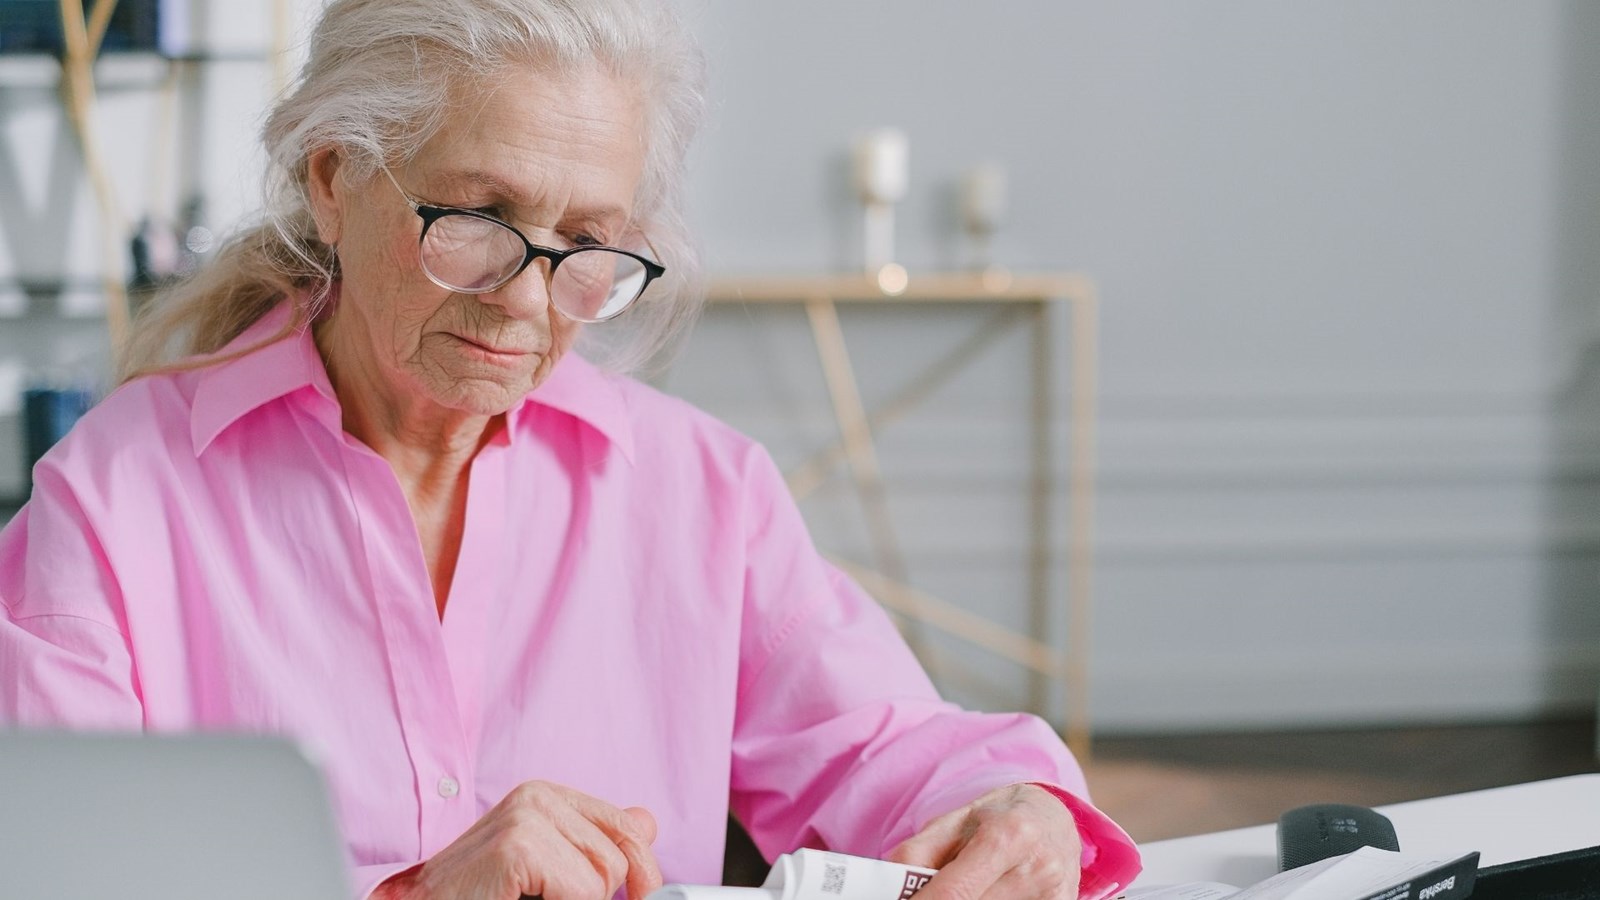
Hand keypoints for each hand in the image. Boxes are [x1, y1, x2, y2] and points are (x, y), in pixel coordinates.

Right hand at [375, 781, 662, 899]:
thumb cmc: (477, 894)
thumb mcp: (547, 866)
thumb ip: (592, 843)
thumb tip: (647, 822)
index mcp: (545, 797)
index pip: (625, 826)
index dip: (639, 868)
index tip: (643, 894)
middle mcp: (536, 797)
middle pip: (618, 856)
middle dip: (595, 894)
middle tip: (543, 896)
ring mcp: (526, 816)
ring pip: (604, 878)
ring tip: (523, 897)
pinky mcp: (518, 846)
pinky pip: (583, 892)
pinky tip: (516, 899)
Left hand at [886, 783, 1080, 899]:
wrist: (1054, 817)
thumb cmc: (996, 818)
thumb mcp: (952, 822)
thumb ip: (918, 854)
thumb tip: (891, 890)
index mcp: (1006, 835)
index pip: (953, 893)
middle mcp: (1037, 867)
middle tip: (929, 893)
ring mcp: (1054, 894)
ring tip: (968, 886)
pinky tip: (989, 893)